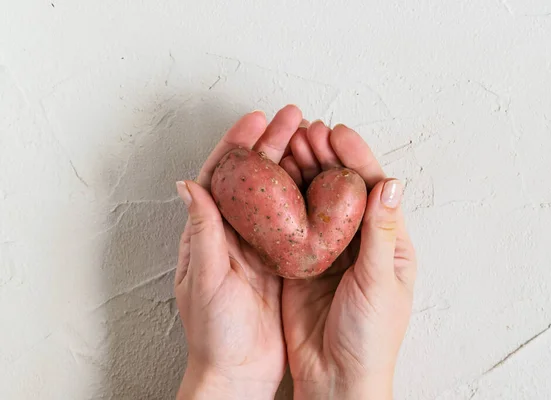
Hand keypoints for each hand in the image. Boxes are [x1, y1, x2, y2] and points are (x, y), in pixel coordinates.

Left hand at [174, 106, 304, 399]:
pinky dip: (307, 196)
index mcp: (210, 233)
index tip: (256, 120)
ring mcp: (261, 245)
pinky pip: (296, 220)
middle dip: (271, 143)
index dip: (238, 145)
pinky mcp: (282, 261)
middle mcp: (235, 233)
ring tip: (311, 138)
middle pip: (254, 178)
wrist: (239, 372)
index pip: (221, 177)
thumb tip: (189, 184)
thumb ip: (203, 233)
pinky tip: (322, 180)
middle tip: (292, 117)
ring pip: (277, 193)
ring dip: (292, 163)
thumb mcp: (206, 280)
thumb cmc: (214, 333)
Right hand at [280, 122, 416, 399]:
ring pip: (313, 200)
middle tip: (305, 131)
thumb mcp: (381, 282)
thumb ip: (382, 233)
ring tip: (288, 144)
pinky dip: (283, 200)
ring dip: (302, 171)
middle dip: (325, 157)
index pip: (372, 188)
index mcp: (387, 242)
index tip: (337, 133)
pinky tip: (272, 179)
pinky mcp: (299, 263)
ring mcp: (326, 251)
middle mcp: (357, 241)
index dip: (356, 158)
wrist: (336, 378)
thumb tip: (392, 183)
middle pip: (340, 188)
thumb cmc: (371, 338)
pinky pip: (291, 225)